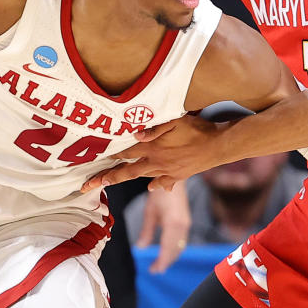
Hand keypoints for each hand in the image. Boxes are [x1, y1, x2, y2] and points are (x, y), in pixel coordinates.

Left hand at [82, 116, 224, 192]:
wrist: (220, 146)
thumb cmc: (198, 129)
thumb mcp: (176, 121)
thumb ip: (155, 127)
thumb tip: (135, 135)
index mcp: (153, 147)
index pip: (125, 152)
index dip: (109, 156)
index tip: (93, 161)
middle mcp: (156, 162)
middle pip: (126, 171)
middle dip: (106, 178)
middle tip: (88, 185)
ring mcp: (167, 171)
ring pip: (141, 176)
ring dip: (124, 179)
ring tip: (109, 183)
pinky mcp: (179, 175)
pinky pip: (163, 182)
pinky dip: (156, 185)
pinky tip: (151, 187)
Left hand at [137, 184, 191, 273]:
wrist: (173, 178)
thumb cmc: (158, 192)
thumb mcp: (150, 212)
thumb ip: (146, 231)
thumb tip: (140, 248)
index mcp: (173, 224)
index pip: (168, 250)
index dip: (161, 262)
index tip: (154, 271)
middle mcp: (183, 226)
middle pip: (175, 251)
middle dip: (166, 262)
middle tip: (154, 270)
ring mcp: (186, 224)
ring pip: (180, 247)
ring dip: (171, 257)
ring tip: (159, 264)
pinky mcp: (186, 222)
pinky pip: (181, 240)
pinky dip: (174, 249)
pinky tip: (167, 251)